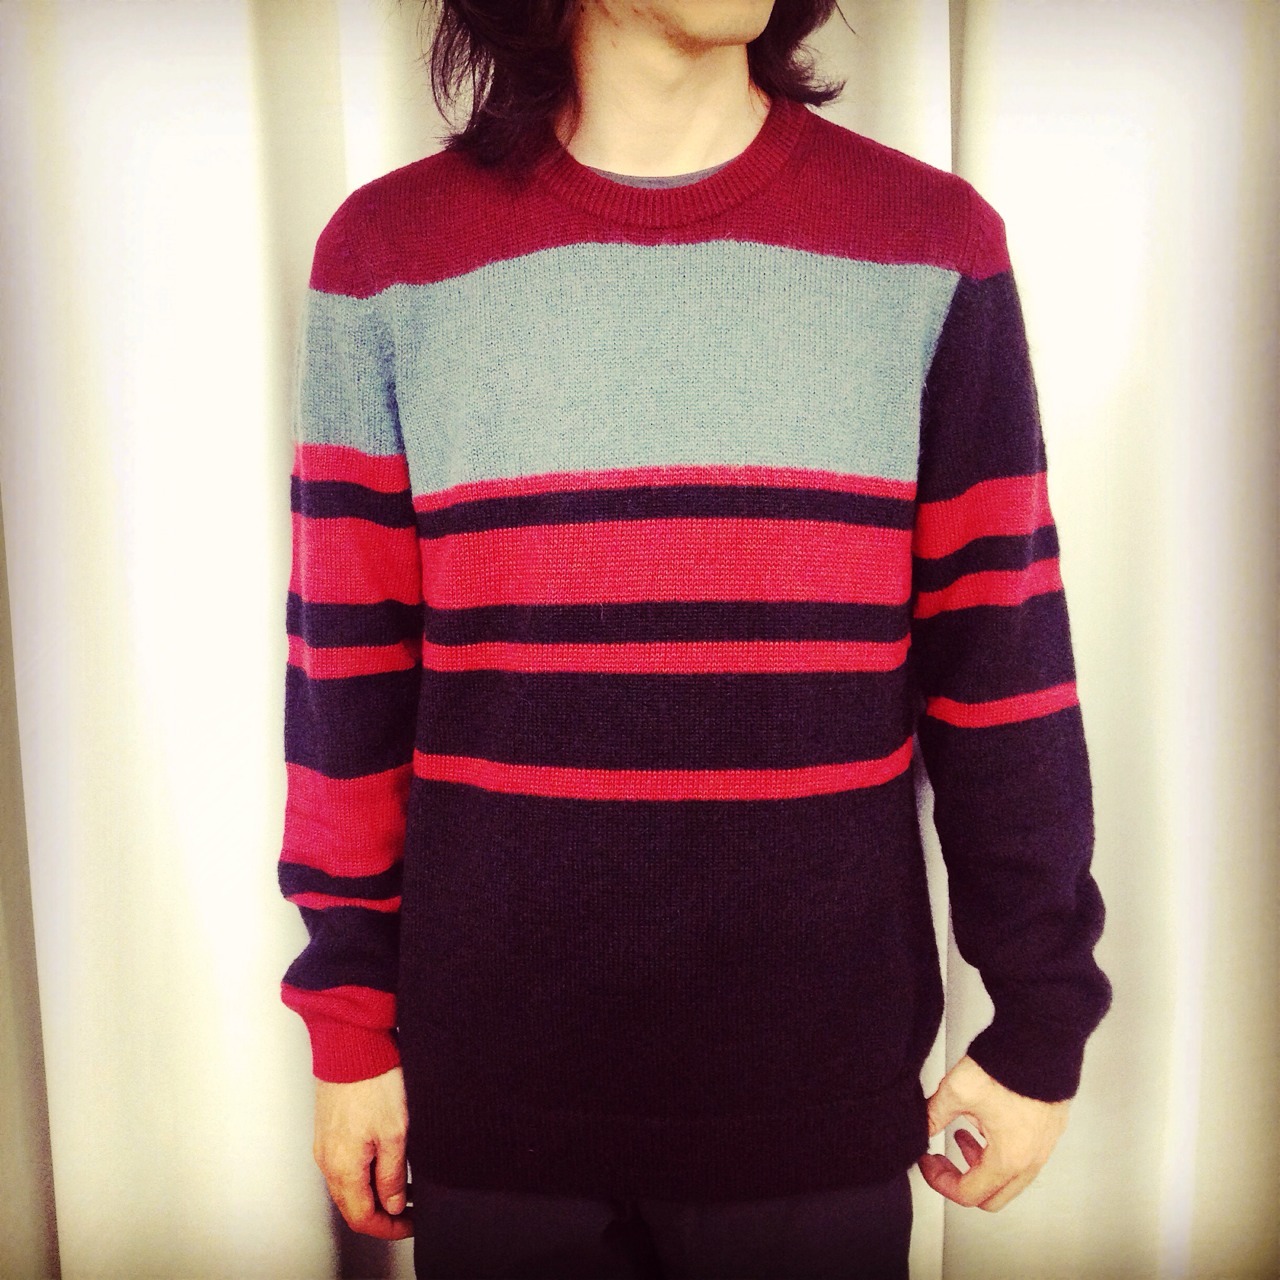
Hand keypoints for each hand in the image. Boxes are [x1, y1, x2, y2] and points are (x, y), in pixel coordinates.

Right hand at [313, 1065, 413, 1239]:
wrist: (351, 1044)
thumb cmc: (373, 1081)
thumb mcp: (395, 1132)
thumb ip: (392, 1174)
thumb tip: (394, 1204)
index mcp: (343, 1167)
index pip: (362, 1217)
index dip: (389, 1228)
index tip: (411, 1224)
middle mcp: (328, 1160)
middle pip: (352, 1205)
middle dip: (382, 1213)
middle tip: (410, 1209)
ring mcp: (325, 1144)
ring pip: (348, 1185)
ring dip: (373, 1193)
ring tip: (404, 1186)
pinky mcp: (328, 1129)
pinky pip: (344, 1165)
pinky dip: (364, 1173)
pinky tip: (385, 1162)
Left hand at [917, 1055, 1068, 1211]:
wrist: (1040, 1041)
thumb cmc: (1006, 1067)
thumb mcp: (957, 1091)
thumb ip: (934, 1115)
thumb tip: (920, 1128)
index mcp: (1008, 1159)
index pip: (968, 1194)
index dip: (940, 1180)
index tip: (929, 1161)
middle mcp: (1031, 1160)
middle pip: (993, 1196)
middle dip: (962, 1180)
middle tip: (945, 1158)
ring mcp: (1044, 1147)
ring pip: (1009, 1177)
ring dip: (982, 1163)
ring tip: (964, 1134)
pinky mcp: (1049, 1130)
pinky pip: (1024, 1157)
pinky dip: (1001, 1150)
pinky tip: (986, 1122)